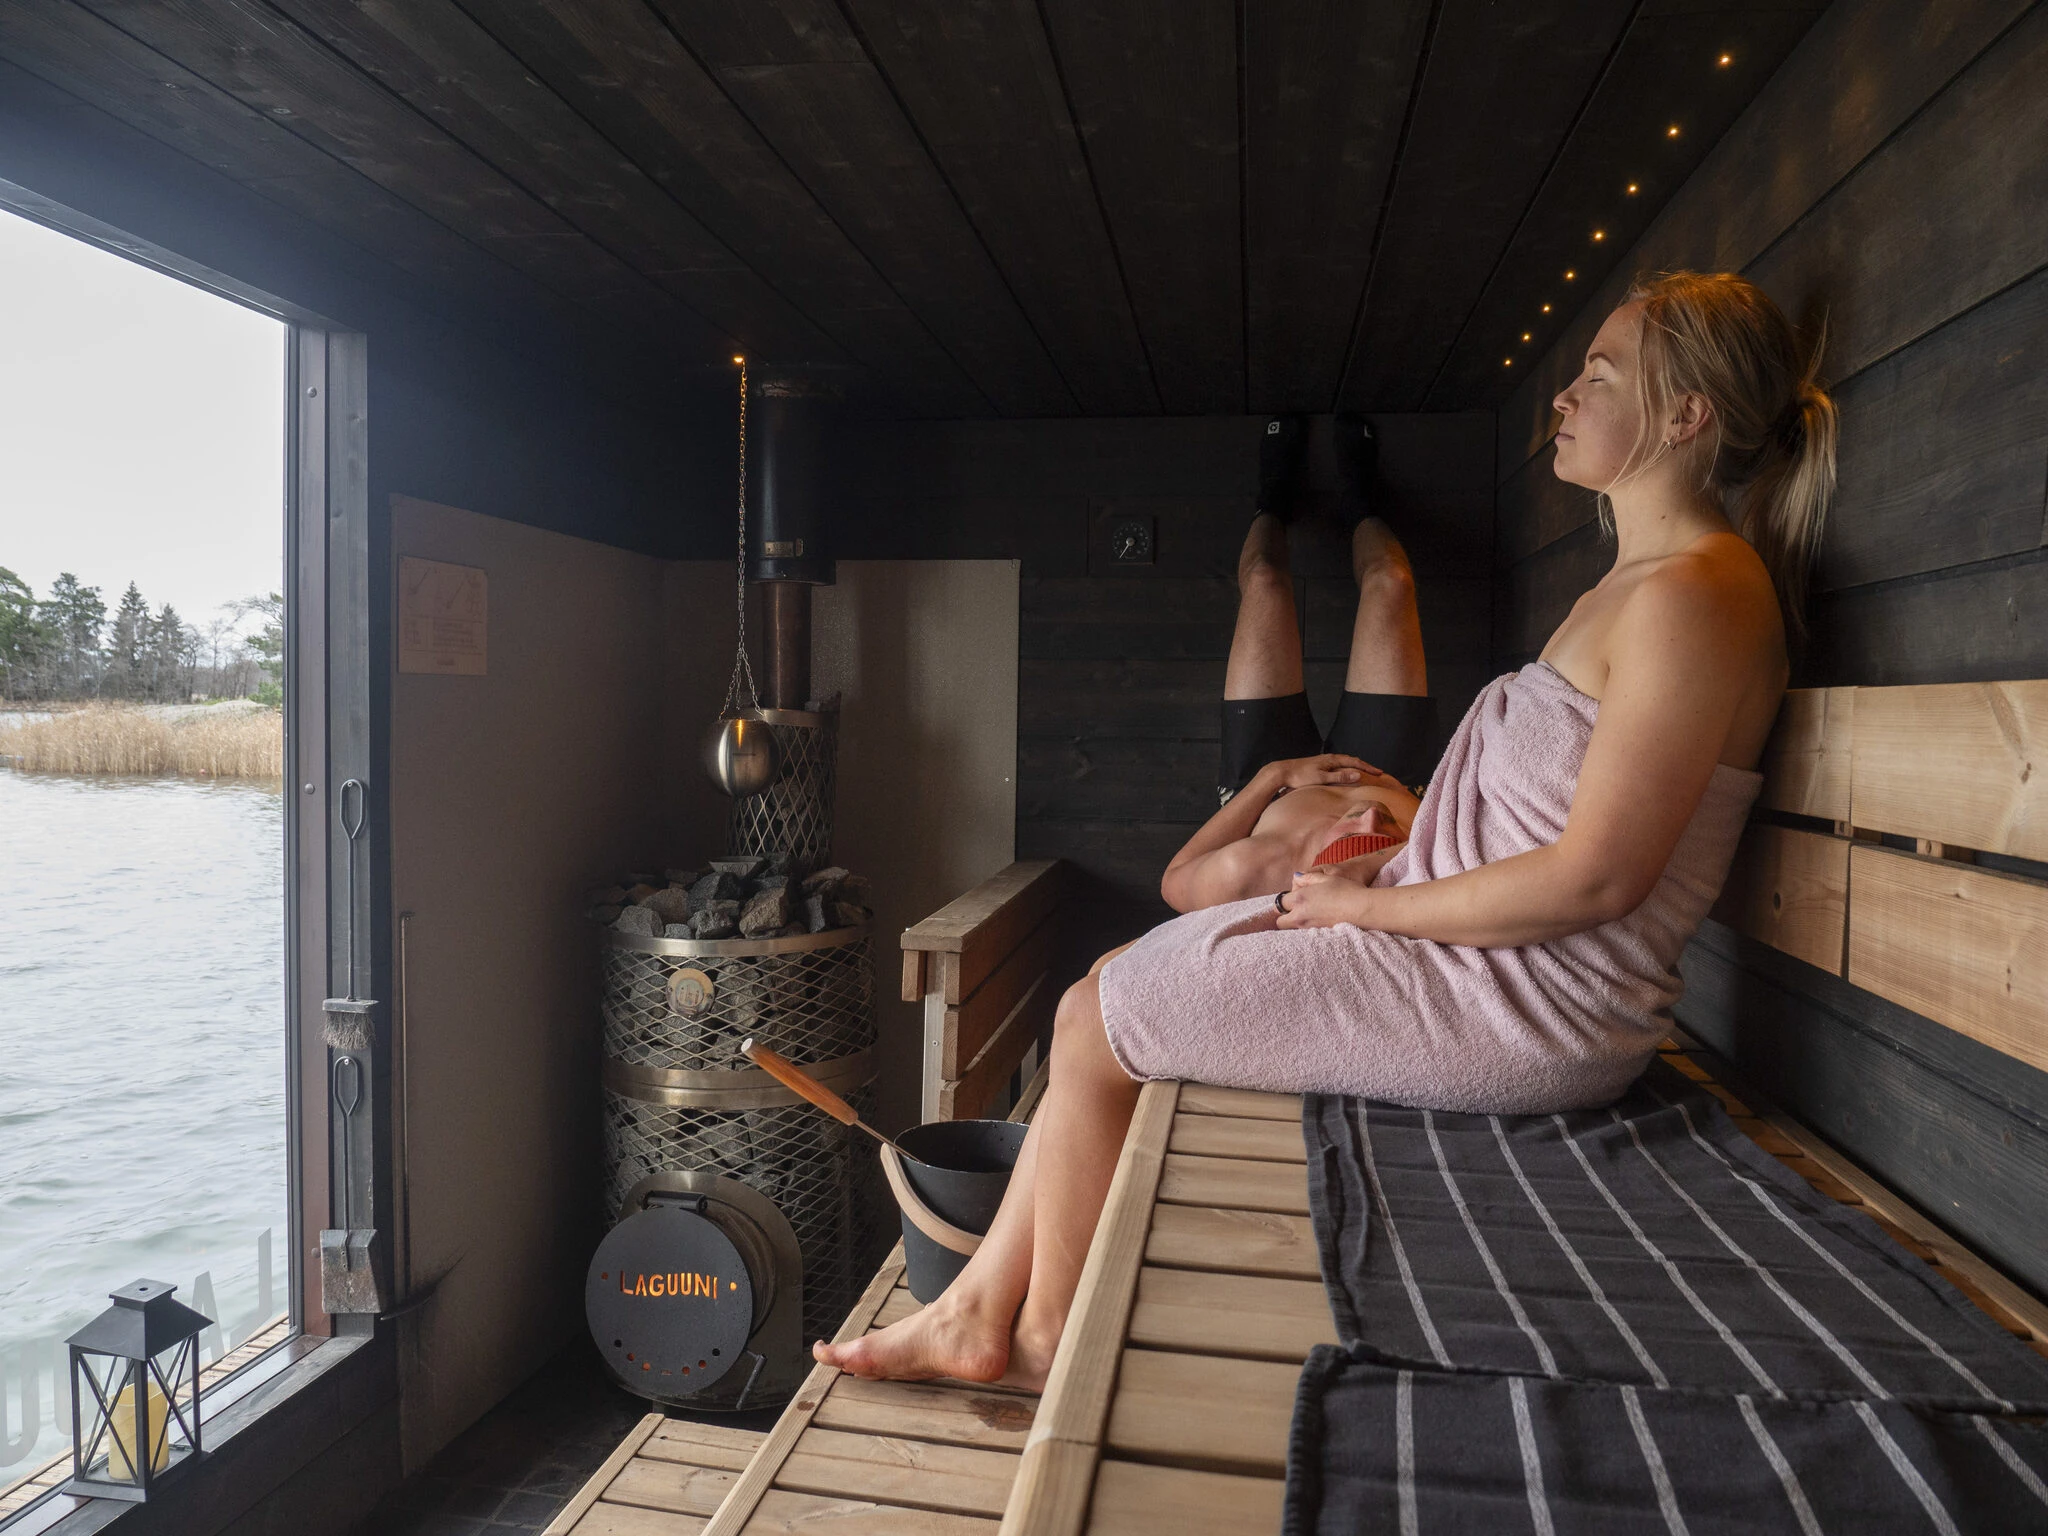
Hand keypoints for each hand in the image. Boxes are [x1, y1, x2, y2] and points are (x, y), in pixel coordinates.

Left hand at [1264, 753, 1385, 794]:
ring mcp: (1324, 761)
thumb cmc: (1300, 776)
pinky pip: (1338, 765)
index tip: (1379, 773)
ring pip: (1345, 762)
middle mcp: (1329, 758)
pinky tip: (1346, 773)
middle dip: (1365, 766)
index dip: (1368, 768)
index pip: (1355, 762)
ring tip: (1365, 772)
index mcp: (1332, 760)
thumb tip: (1358, 774)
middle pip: (1352, 760)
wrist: (1282, 772)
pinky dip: (1347, 768)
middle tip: (1377, 772)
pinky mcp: (1319, 766)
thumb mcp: (1322, 778)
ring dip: (1356, 766)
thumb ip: (1340, 776)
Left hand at [1275, 867, 1376, 929]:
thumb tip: (1297, 878)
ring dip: (1294, 923)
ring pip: (1291, 929)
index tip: (1294, 898)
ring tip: (1308, 915)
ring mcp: (1309, 927)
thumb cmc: (1345, 890)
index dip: (1286, 900)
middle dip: (1283, 916)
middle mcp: (1300, 915)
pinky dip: (1306, 929)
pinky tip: (1317, 922)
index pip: (1280, 903)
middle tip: (1295, 910)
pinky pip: (1304, 934)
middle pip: (1279, 921)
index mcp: (1299, 899)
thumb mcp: (1325, 877)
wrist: (1361, 908)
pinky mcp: (1318, 935)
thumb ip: (1307, 878)